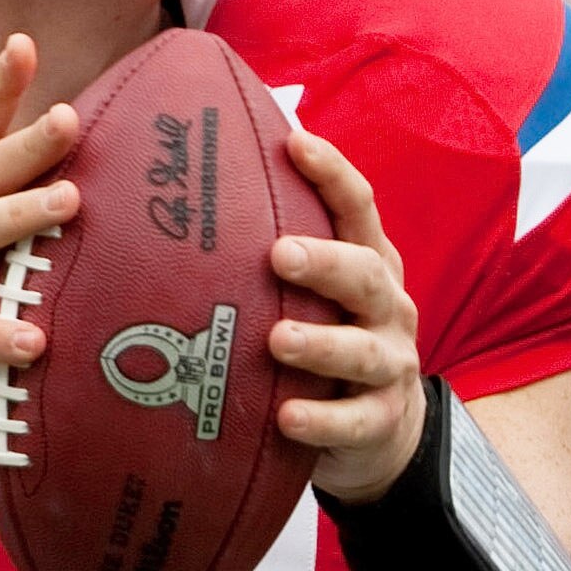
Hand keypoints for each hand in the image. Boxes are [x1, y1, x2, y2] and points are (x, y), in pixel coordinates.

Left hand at [268, 129, 423, 501]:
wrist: (380, 429)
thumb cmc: (325, 334)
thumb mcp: (309, 290)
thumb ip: (268, 248)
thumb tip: (181, 193)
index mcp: (366, 262)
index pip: (357, 208)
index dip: (332, 174)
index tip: (296, 142)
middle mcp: (386, 306)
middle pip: (366, 274)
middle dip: (325, 262)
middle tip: (278, 254)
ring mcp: (389, 362)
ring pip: (362, 350)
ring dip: (321, 344)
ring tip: (277, 340)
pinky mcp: (381, 419)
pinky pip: (354, 420)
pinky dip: (322, 419)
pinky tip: (287, 416)